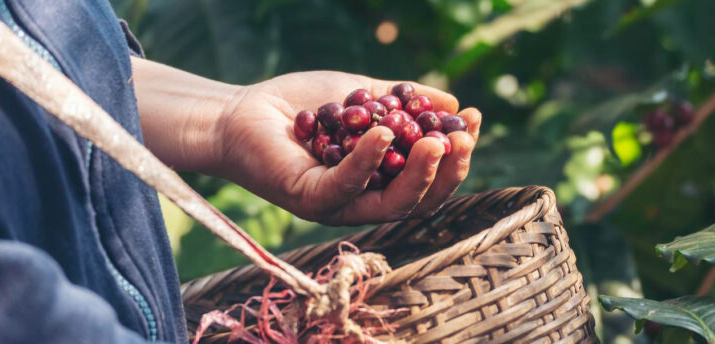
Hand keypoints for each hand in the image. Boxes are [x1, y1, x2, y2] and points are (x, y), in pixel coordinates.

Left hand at [212, 71, 480, 224]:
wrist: (242, 110)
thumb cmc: (302, 106)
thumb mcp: (363, 96)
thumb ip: (404, 100)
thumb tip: (452, 101)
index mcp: (381, 181)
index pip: (430, 177)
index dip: (456, 153)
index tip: (473, 119)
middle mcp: (364, 200)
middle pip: (420, 199)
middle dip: (448, 170)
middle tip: (463, 138)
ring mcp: (338, 205)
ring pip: (392, 205)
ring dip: (421, 175)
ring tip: (438, 142)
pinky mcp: (309, 199)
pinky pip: (346, 186)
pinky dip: (368, 160)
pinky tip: (385, 133)